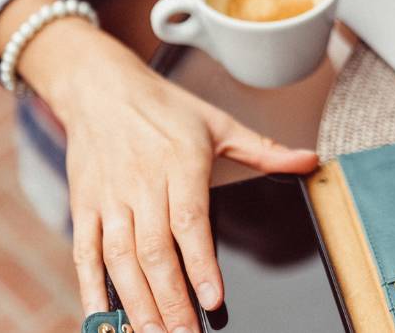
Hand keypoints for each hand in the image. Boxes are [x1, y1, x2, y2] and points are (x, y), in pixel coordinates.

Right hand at [13, 8, 318, 332]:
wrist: (99, 86)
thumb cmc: (162, 107)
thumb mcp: (218, 122)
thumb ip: (264, 150)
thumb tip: (310, 160)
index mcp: (179, 163)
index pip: (189, 222)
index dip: (199, 264)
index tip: (213, 299)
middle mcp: (141, 183)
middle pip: (154, 250)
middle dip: (171, 300)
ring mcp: (109, 197)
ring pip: (120, 258)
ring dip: (136, 301)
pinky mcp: (84, 206)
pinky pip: (85, 252)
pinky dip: (91, 287)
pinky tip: (102, 317)